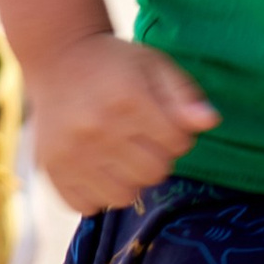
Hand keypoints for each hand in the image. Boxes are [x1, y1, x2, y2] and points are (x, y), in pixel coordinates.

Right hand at [34, 32, 217, 210]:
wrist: (57, 57)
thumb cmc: (114, 63)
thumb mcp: (154, 65)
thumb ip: (183, 95)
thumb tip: (210, 121)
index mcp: (129, 99)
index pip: (178, 144)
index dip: (177, 135)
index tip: (162, 123)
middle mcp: (98, 128)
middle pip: (154, 173)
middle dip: (156, 158)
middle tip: (142, 140)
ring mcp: (72, 152)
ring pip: (123, 196)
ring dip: (129, 180)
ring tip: (121, 156)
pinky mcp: (52, 168)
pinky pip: (87, 206)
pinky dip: (97, 194)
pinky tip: (97, 168)